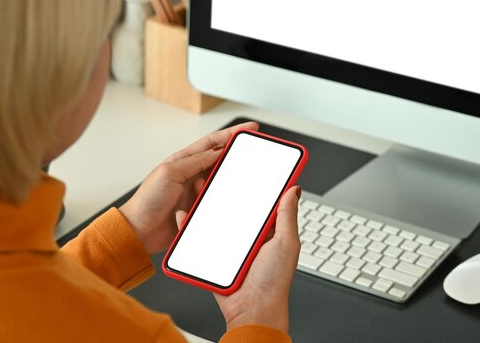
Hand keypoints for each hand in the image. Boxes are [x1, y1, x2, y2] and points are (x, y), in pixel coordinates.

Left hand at [119, 121, 259, 254]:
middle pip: (221, 164)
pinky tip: (196, 211)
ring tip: (196, 197)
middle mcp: (192, 175)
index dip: (231, 134)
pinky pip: (215, 206)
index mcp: (184, 161)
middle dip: (230, 165)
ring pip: (220, 186)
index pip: (213, 142)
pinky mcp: (200, 211)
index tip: (249, 129)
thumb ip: (195, 161)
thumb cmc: (148, 200)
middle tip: (238, 168)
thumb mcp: (170, 173)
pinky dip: (211, 207)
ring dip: (215, 190)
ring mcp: (197, 193)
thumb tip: (217, 152)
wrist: (140, 230)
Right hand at [174, 186, 301, 333]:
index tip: (245, 169)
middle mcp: (248, 238)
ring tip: (197, 188)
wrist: (252, 311)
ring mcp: (230, 247)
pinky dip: (189, 227)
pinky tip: (185, 216)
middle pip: (233, 209)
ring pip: (214, 221)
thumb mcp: (286, 243)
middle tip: (214, 174)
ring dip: (204, 205)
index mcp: (268, 232)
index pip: (260, 203)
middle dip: (223, 191)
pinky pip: (199, 239)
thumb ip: (287, 216)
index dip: (253, 186)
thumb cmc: (274, 282)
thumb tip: (294, 189)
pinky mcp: (213, 257)